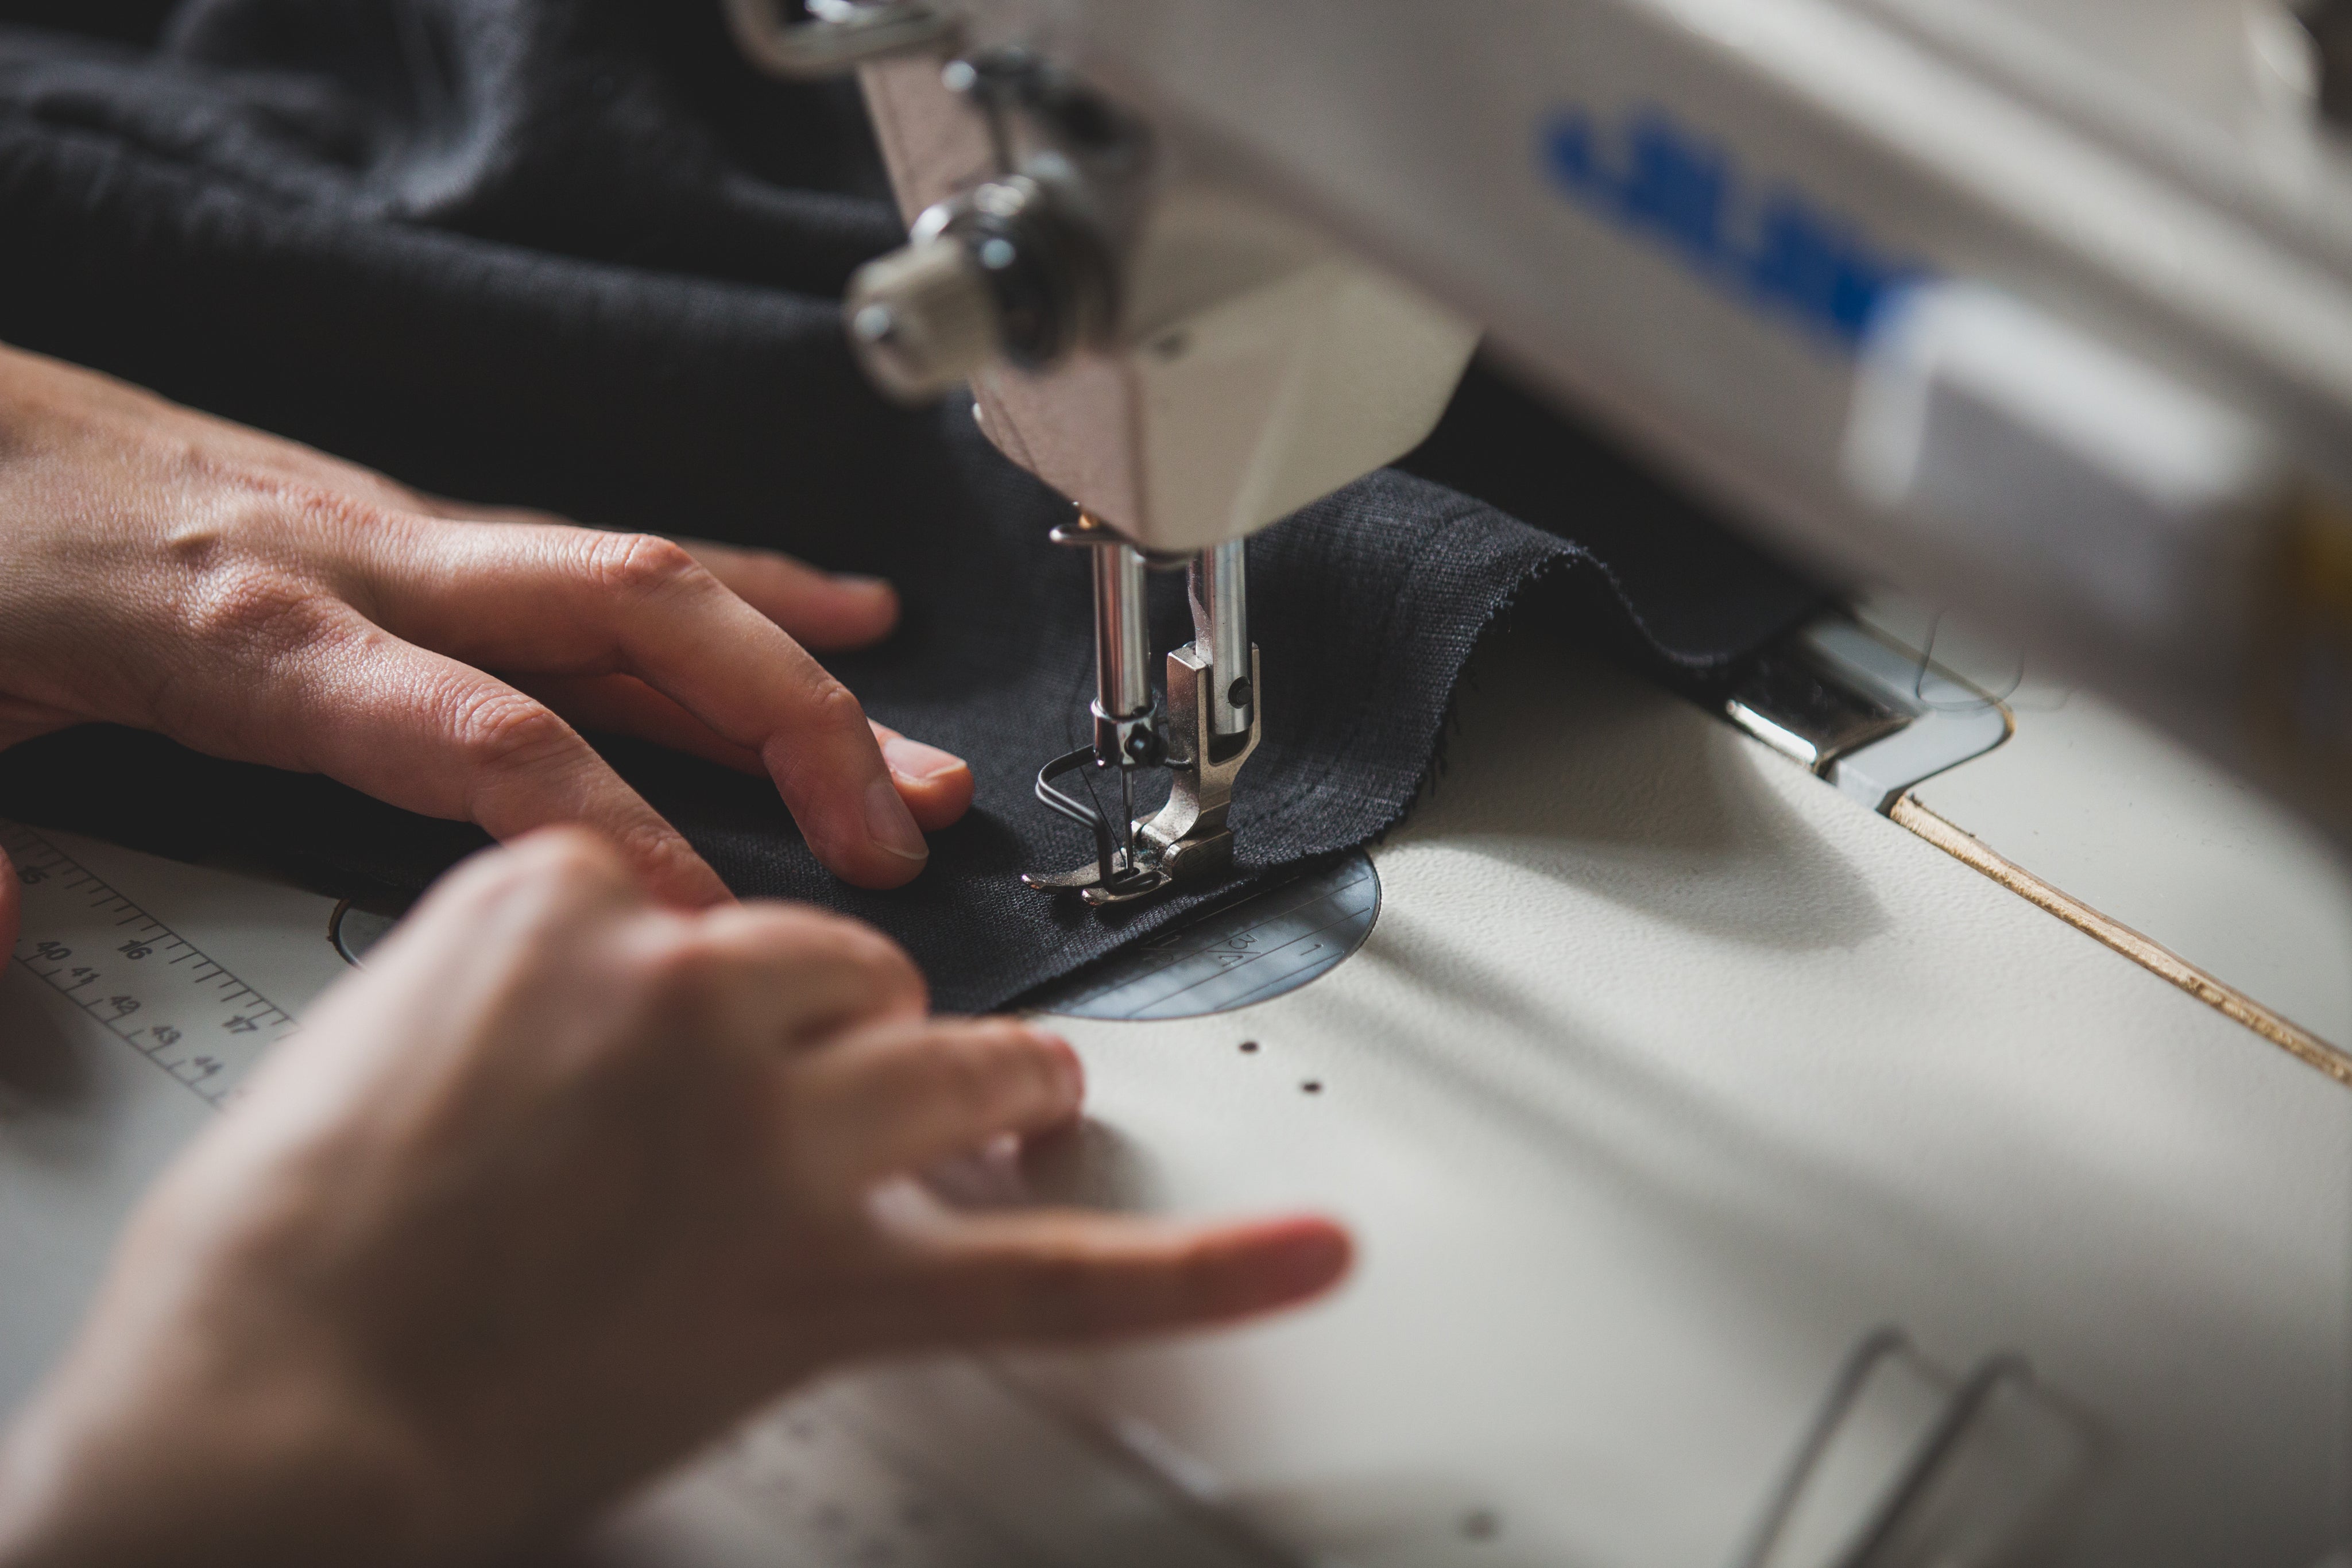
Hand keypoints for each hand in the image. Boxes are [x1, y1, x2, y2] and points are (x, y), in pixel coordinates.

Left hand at [0, 343, 974, 901]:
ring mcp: (405, 540)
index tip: (699, 923)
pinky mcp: (417, 533)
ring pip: (647, 586)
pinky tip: (833, 611)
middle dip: (785, 725)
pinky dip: (744, 586)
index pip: (481, 735)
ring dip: (801, 672)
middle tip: (883, 832)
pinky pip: (608, 561)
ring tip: (914, 757)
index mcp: (258, 636)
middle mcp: (365, 569)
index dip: (610, 827)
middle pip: (626, 624)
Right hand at [0, 833, 1349, 1566]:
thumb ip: (532, 980)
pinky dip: (1190, 1267)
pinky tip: (1296, 1249)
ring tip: (1024, 1105)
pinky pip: (1043, 1269)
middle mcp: (696, 986)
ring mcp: (777, 1127)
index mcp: (571, 898)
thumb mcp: (381, 1025)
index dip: (707, 979)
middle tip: (835, 1095)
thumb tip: (616, 1000)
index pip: (706, 899)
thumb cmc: (293, 1246)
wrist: (270, 1411)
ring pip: (951, 1058)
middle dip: (856, 1030)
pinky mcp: (827, 1275)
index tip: (689, 1034)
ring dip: (994, 1084)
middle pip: (847, 969)